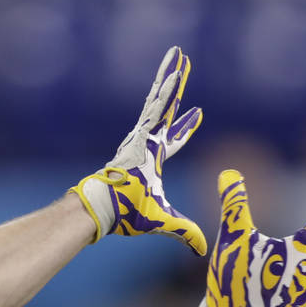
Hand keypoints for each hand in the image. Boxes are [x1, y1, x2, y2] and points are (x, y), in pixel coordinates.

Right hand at [69, 46, 205, 254]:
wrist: (103, 209)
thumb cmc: (126, 215)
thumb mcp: (165, 223)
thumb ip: (185, 232)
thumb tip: (202, 250)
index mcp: (151, 159)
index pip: (173, 139)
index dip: (186, 127)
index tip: (198, 113)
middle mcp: (146, 142)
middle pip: (167, 108)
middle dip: (176, 87)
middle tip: (184, 64)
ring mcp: (141, 135)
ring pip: (162, 100)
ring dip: (172, 78)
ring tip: (181, 55)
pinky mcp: (139, 133)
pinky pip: (157, 105)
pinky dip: (166, 89)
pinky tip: (175, 71)